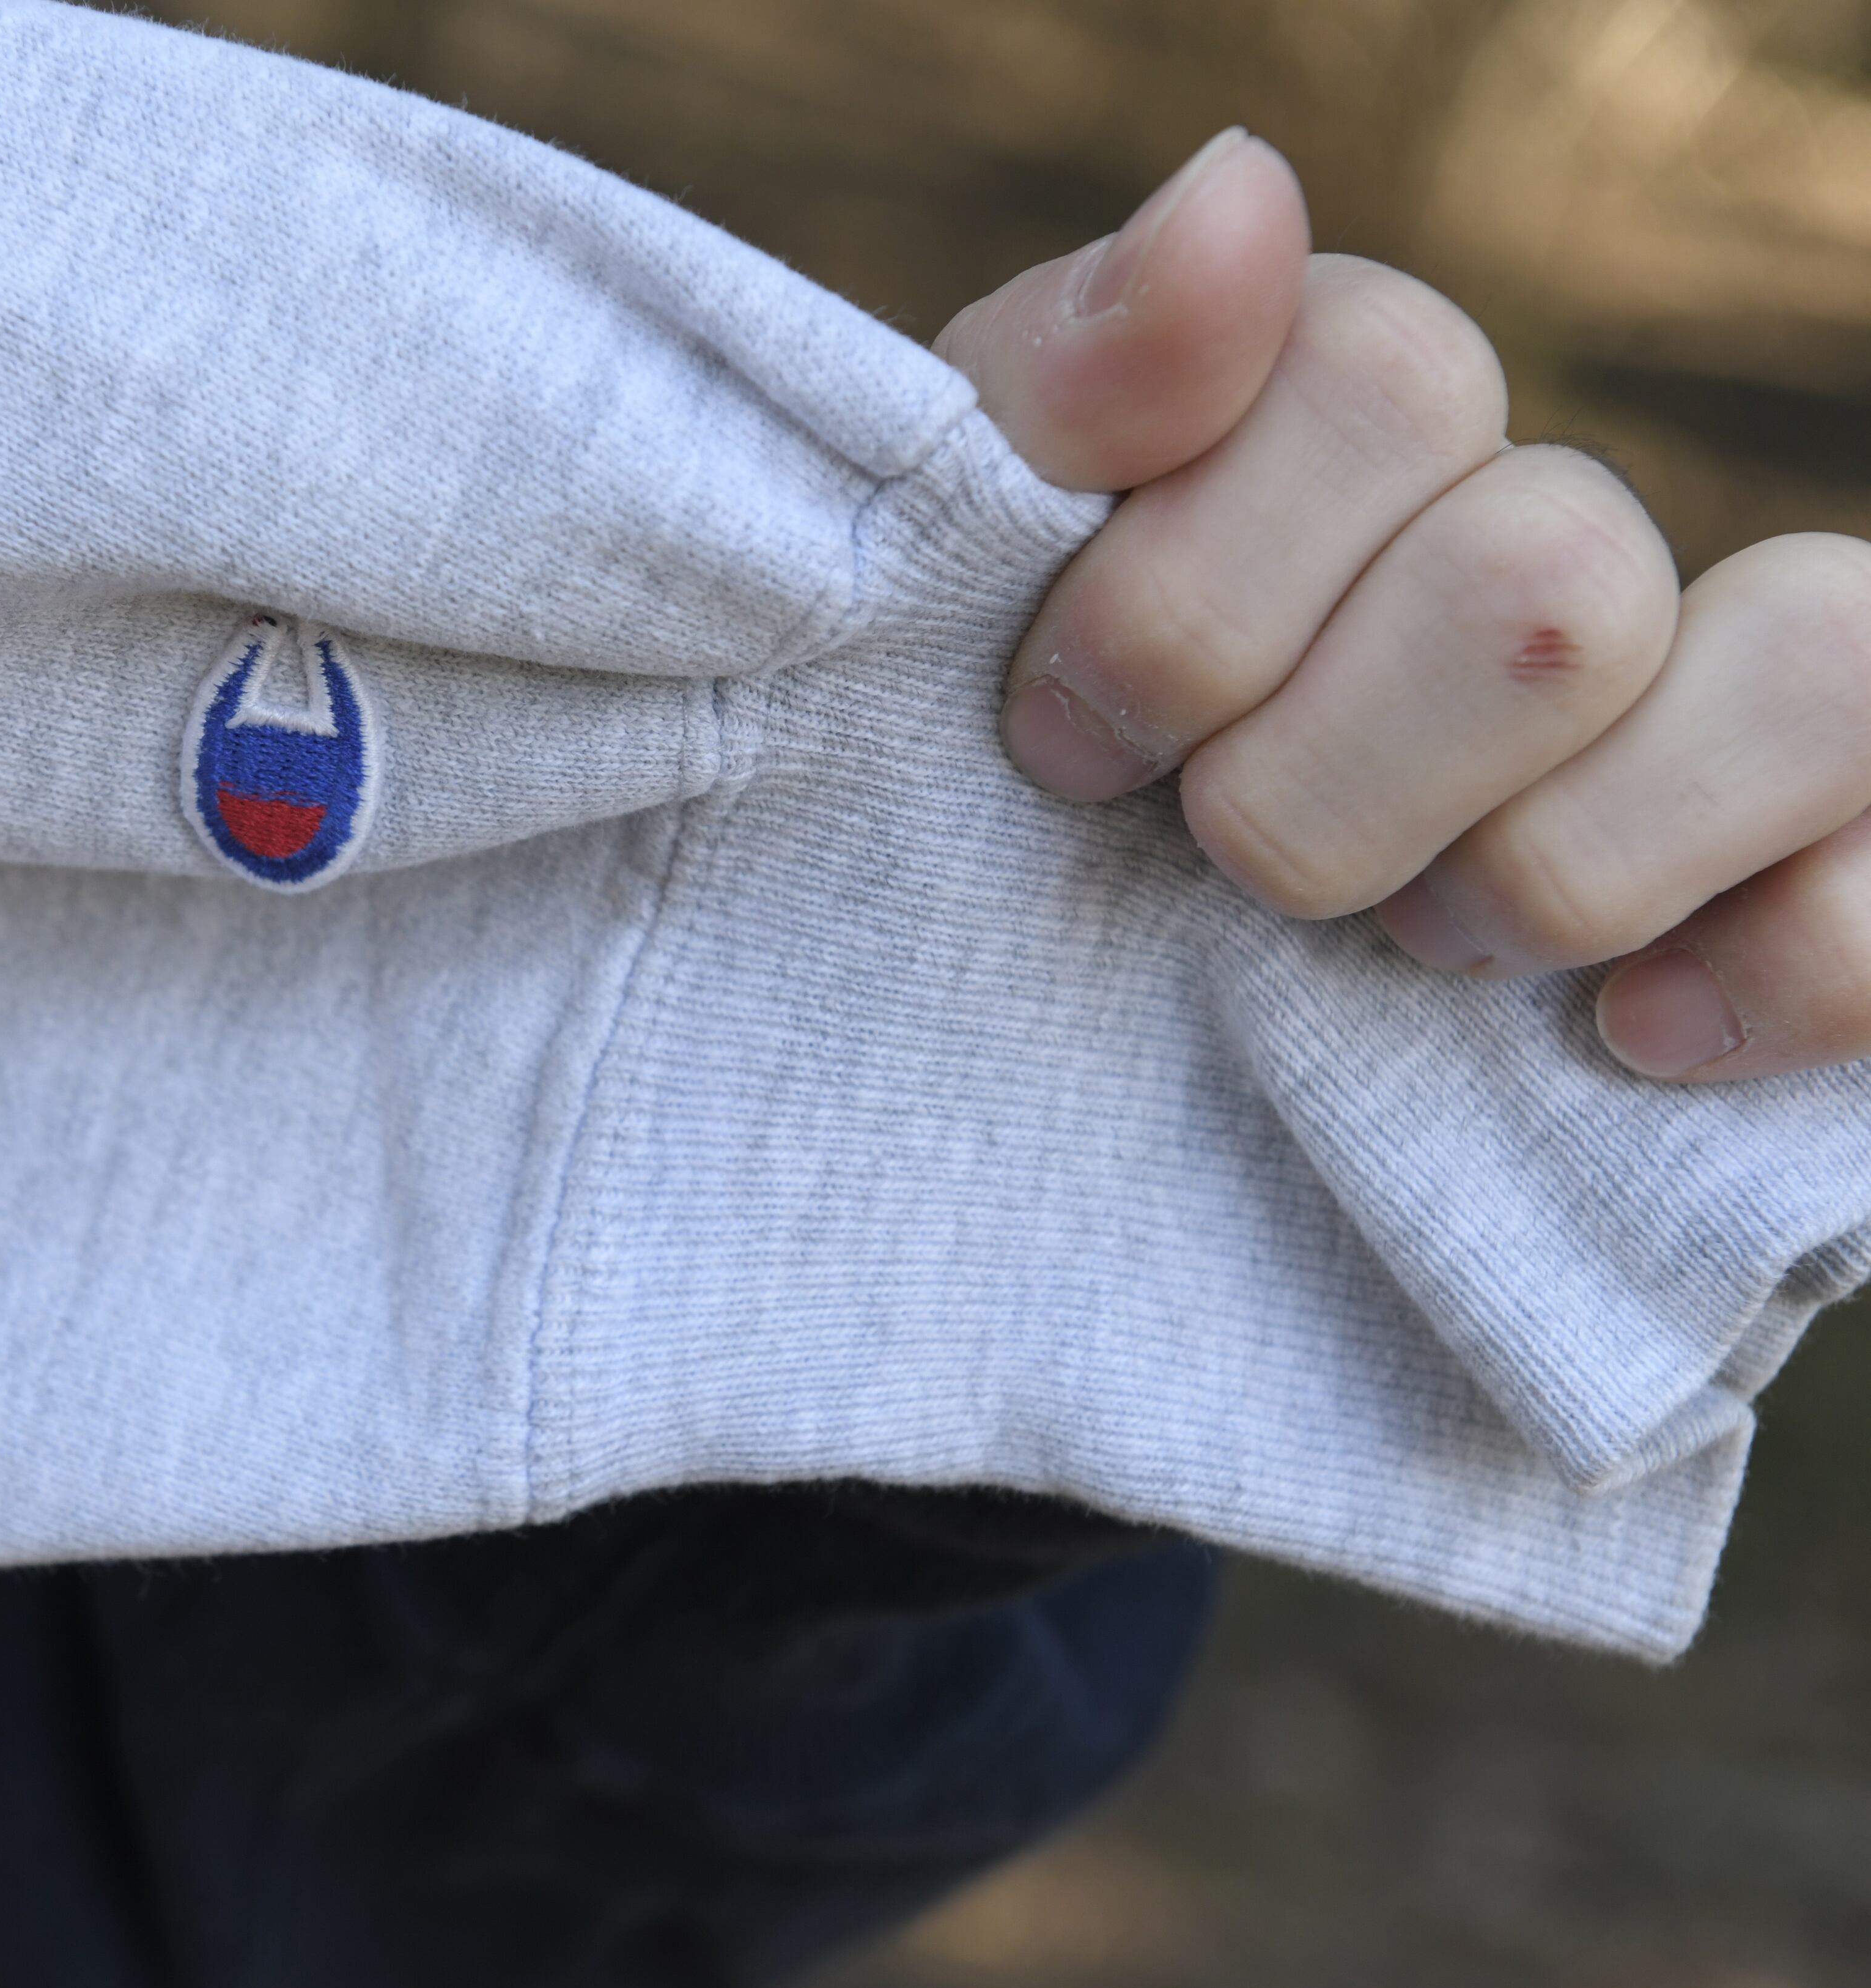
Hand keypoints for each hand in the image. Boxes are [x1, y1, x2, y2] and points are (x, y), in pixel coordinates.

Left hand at [939, 129, 1870, 1085]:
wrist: (1063, 1006)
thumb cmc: (1042, 772)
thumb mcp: (970, 577)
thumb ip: (1064, 386)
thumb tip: (1240, 191)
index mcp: (1367, 434)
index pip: (1380, 381)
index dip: (1190, 597)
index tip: (1062, 739)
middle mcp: (1575, 533)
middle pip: (1553, 574)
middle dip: (1323, 783)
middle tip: (1223, 860)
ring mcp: (1746, 692)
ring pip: (1799, 672)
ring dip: (1544, 869)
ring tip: (1416, 939)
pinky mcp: (1849, 855)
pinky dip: (1767, 969)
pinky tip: (1629, 1029)